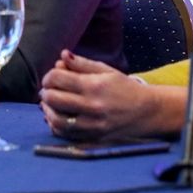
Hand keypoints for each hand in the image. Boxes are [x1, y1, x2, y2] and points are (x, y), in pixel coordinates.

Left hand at [39, 50, 185, 141]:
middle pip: (53, 99)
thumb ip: (82, 64)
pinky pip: (65, 134)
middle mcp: (91, 106)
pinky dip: (55, 125)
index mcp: (94, 86)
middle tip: (48, 89)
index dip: (50, 75)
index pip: (58, 79)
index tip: (52, 76)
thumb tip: (62, 55)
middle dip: (46, 92)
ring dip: (47, 110)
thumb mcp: (106, 71)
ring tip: (49, 103)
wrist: (146, 112)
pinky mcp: (92, 137)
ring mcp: (91, 124)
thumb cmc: (125, 88)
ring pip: (56, 119)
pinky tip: (57, 117)